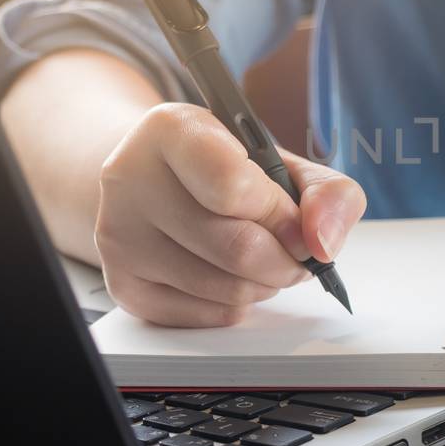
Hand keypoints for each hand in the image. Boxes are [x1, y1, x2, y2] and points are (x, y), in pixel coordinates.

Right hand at [95, 103, 365, 325]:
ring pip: (224, 288)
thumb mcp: (281, 160)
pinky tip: (231, 277)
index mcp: (172, 129)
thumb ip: (326, 191)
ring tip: (266, 262)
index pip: (233, 186)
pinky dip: (235, 305)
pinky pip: (203, 316)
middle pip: (236, 247)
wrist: (156, 179)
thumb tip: (324, 242)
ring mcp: (118, 234)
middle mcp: (130, 177)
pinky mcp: (120, 283)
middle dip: (285, 260)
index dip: (281, 214)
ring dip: (265, 285)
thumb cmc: (224, 168)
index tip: (298, 223)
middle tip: (296, 253)